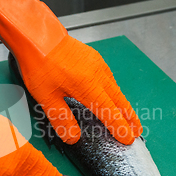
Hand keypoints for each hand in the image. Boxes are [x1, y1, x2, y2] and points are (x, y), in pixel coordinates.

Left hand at [0, 0, 141, 144]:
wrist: (38, 36)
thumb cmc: (40, 63)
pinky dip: (115, 92)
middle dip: (130, 118)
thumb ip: (61, 119)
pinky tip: (112, 96)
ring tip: (128, 117)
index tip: (128, 139)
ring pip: (116, 89)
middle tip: (137, 132)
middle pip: (120, 101)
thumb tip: (73, 137)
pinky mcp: (95, 58)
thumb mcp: (46, 97)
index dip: (120, 128)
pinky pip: (110, 79)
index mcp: (88, 87)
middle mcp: (98, 75)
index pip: (110, 113)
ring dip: (124, 105)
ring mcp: (98, 65)